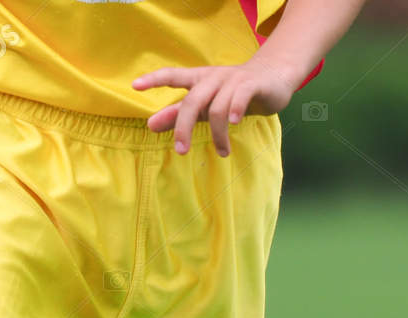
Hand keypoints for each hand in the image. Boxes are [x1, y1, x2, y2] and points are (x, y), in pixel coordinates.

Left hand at [134, 57, 305, 156]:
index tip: (135, 86)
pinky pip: (240, 97)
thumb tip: (150, 125)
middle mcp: (213, 78)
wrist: (273, 77)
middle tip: (180, 150)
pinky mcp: (252, 85)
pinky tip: (234, 124)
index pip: (173, 75)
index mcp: (199, 80)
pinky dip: (235, 111)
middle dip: (184, 126)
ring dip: (218, 134)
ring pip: (218, 107)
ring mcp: (233, 80)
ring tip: (223, 152)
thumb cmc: (232, 93)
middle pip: (193, 101)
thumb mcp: (204, 105)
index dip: (154, 80)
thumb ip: (178, 114)